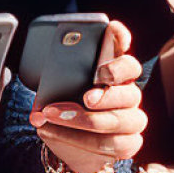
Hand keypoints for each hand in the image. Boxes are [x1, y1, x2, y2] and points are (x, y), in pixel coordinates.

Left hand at [31, 21, 146, 172]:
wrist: (70, 143)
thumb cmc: (65, 107)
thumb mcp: (56, 89)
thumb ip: (55, 81)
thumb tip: (42, 87)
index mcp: (111, 71)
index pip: (122, 49)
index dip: (120, 38)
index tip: (111, 29)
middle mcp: (127, 92)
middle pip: (130, 89)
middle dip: (108, 94)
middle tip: (87, 97)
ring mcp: (132, 118)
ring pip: (119, 120)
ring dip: (83, 119)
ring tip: (53, 115)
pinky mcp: (128, 142)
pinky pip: (110, 143)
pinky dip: (78, 138)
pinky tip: (53, 131)